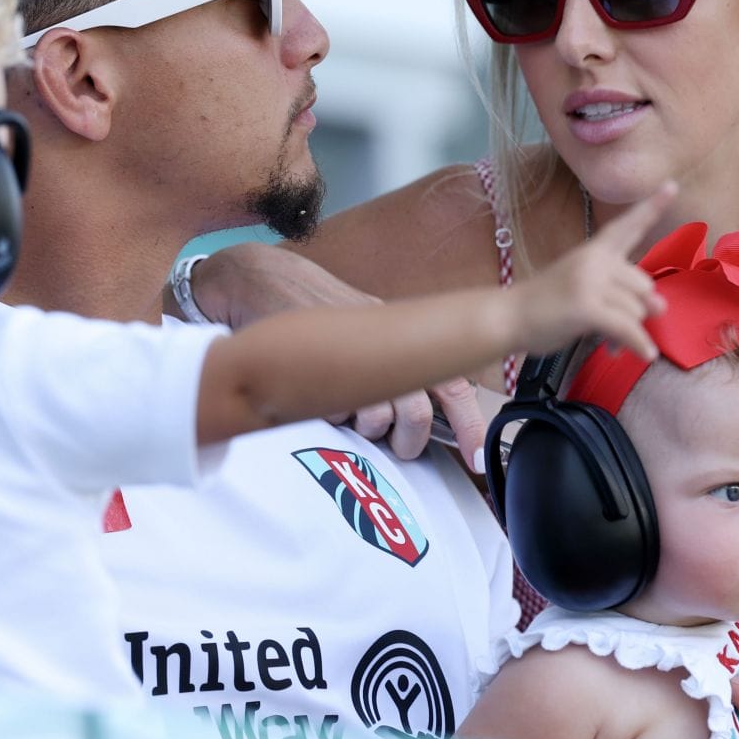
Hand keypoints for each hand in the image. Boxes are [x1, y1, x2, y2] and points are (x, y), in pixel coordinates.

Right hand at [187, 245, 487, 460]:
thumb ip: (390, 365)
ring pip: (377, 416)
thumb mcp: (364, 329)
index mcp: (403, 337)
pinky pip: (336, 409)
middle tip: (392, 443)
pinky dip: (329, 413)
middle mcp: (387, 343)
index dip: (468, 425)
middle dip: (405, 440)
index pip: (452, 383)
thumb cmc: (313, 306)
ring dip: (362, 426)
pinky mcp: (322, 362)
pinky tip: (318, 395)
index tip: (476, 459)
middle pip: (416, 413)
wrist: (263, 278)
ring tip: (347, 413)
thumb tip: (414, 416)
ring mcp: (356, 352)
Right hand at [513, 183, 676, 358]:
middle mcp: (594, 260)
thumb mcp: (585, 289)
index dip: (651, 207)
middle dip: (636, 311)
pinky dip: (638, 344)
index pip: (626, 226)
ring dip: (630, 333)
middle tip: (616, 328)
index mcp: (593, 251)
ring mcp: (589, 282)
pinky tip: (644, 353)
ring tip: (608, 343)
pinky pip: (627, 328)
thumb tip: (663, 307)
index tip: (672, 185)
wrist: (508, 317)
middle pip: (643, 287)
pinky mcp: (586, 307)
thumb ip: (623, 293)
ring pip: (637, 310)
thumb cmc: (547, 305)